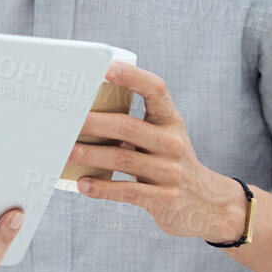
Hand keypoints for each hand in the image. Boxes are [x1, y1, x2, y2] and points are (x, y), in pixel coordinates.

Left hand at [68, 63, 247, 242]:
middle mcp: (172, 142)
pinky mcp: (164, 198)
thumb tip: (79, 116)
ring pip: (122, 158)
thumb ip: (133, 127)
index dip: (133, 77)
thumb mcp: (162, 138)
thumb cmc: (169, 163)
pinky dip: (102, 188)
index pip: (156, 90)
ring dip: (89, 154)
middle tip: (63, 121)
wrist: (208, 203)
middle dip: (92, 123)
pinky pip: (128, 191)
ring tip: (64, 152)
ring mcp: (170, 171)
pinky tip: (82, 184)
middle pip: (127, 126)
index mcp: (170, 121)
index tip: (107, 67)